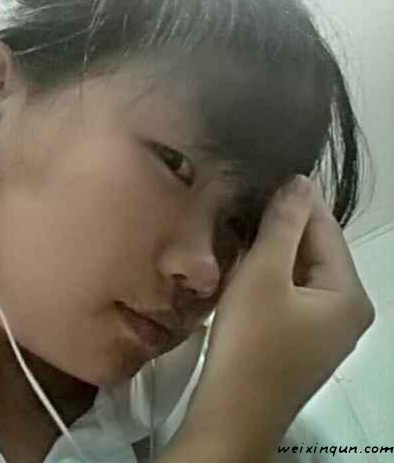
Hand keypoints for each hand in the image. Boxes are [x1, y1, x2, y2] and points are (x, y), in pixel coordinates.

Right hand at [184, 175, 374, 442]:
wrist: (233, 410)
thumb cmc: (251, 340)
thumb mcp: (264, 274)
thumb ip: (283, 225)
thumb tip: (301, 181)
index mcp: (349, 293)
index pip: (327, 229)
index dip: (297, 199)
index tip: (266, 174)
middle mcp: (348, 309)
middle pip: (316, 251)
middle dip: (284, 224)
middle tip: (246, 197)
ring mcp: (326, 328)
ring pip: (301, 271)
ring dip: (274, 248)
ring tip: (242, 221)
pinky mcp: (303, 339)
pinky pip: (292, 292)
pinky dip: (271, 273)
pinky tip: (245, 260)